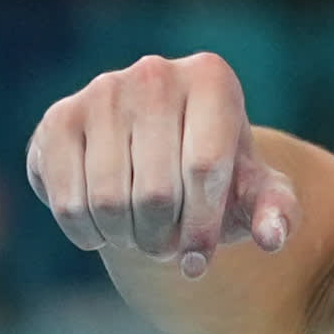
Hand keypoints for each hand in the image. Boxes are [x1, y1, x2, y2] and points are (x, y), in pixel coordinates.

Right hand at [25, 51, 301, 277]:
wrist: (153, 152)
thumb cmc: (214, 173)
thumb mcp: (253, 190)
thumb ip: (276, 212)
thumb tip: (272, 238)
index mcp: (212, 78)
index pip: (204, 168)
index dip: (201, 227)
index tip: (200, 260)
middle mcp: (155, 73)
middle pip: (156, 192)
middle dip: (164, 239)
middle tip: (168, 248)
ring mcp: (101, 91)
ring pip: (108, 201)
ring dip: (127, 239)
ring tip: (140, 236)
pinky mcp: (57, 118)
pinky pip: (67, 201)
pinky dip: (87, 233)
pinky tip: (103, 229)